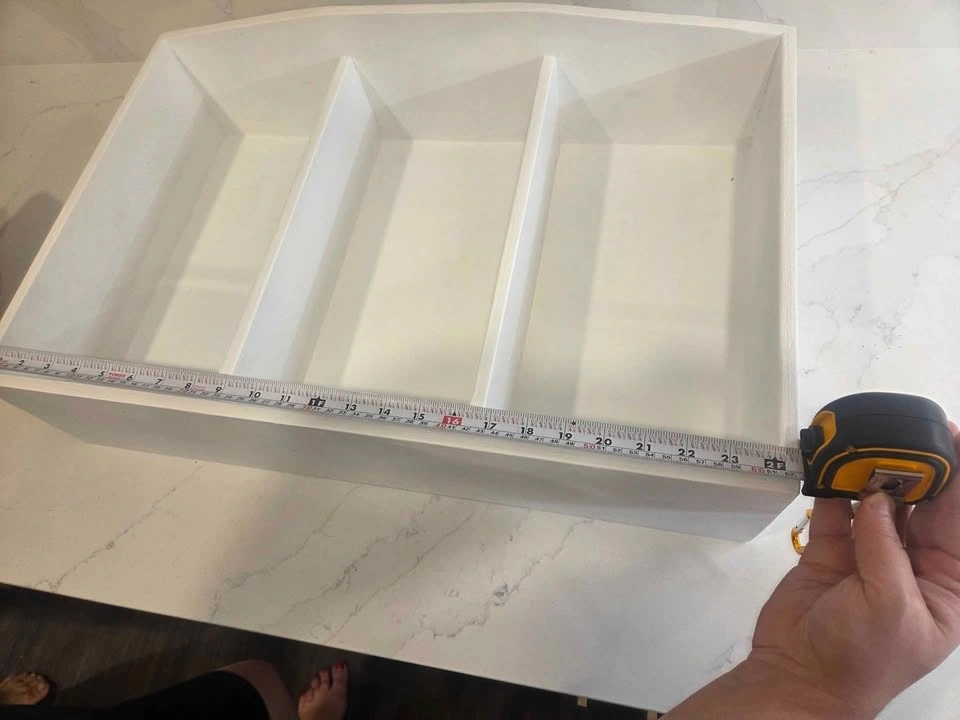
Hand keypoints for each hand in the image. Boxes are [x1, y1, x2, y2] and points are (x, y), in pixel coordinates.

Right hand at [667, 426, 959, 718]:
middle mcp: (915, 561)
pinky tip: (829, 460)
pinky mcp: (832, 547)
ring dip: (871, 472)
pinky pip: (836, 507)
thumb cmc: (862, 655)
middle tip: (898, 429)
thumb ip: (884, 547)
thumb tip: (873, 494)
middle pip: (923, 501)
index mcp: (948, 582)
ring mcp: (871, 551)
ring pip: (878, 499)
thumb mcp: (891, 606)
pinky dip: (831, 484)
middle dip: (915, 466)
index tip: (948, 435)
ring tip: (861, 440)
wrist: (798, 677)